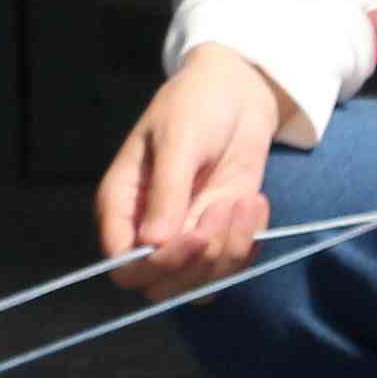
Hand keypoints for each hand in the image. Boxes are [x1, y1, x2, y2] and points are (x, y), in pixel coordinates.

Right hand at [97, 47, 283, 300]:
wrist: (238, 90)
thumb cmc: (196, 104)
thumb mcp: (179, 138)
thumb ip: (167, 190)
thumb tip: (153, 244)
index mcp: (122, 206)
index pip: (123, 266)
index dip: (157, 265)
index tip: (196, 236)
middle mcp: (149, 230)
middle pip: (161, 287)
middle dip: (200, 263)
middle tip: (223, 210)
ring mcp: (186, 236)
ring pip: (200, 284)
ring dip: (229, 249)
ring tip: (243, 200)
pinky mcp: (220, 233)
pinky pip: (231, 267)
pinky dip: (249, 243)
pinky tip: (254, 203)